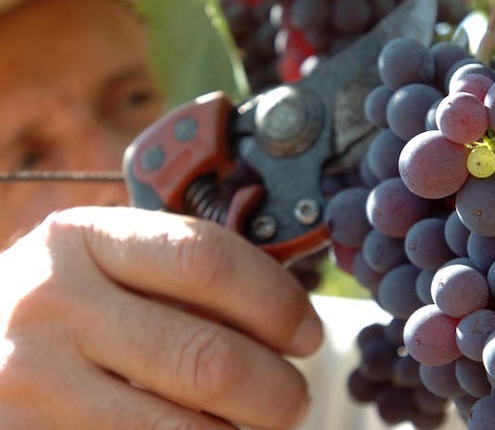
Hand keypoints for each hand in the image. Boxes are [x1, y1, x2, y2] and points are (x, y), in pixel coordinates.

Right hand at [0, 207, 322, 428]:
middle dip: (275, 389)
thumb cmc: (61, 299)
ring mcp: (31, 384)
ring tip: (260, 426)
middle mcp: (52, 304)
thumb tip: (279, 312)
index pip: (205, 258)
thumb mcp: (106, 263)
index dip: (274, 299)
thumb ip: (177, 278)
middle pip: (205, 357)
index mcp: (84, 238)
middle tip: (294, 397)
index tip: (307, 331)